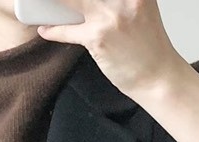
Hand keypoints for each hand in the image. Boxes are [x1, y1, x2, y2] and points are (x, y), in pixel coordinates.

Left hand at [35, 0, 182, 98]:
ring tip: (41, 4)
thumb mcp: (139, 7)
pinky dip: (53, 30)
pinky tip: (46, 29)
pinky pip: (67, 30)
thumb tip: (88, 0)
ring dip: (54, 4)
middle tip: (53, 1)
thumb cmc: (148, 46)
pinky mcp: (98, 37)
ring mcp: (110, 16)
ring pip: (71, 1)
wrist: (157, 76)